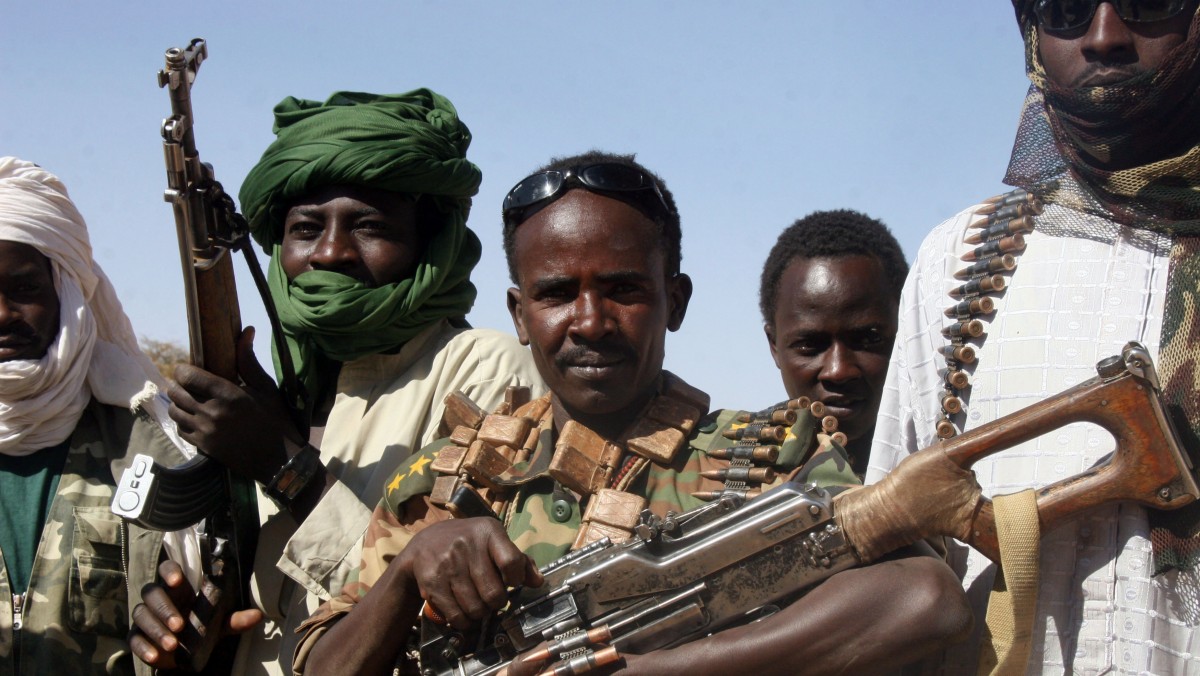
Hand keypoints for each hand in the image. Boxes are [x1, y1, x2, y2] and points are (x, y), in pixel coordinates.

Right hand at [129, 560, 262, 669]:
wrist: (185, 652)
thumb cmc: (201, 628)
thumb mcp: (219, 624)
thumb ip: (235, 619)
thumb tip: (257, 616)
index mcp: (178, 589)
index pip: (168, 569)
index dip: (170, 571)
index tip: (177, 580)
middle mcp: (159, 599)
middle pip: (151, 593)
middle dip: (164, 607)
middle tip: (179, 624)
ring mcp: (146, 617)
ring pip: (141, 614)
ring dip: (156, 629)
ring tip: (172, 644)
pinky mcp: (137, 636)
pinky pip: (134, 638)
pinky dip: (143, 647)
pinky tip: (155, 655)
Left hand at [168, 327, 303, 483]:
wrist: (277, 460)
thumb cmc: (275, 420)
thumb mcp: (266, 388)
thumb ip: (248, 361)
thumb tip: (245, 330)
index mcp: (227, 394)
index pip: (187, 376)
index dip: (182, 370)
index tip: (188, 369)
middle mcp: (211, 412)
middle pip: (176, 392)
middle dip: (178, 385)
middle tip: (188, 383)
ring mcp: (204, 431)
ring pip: (174, 411)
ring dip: (178, 403)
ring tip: (189, 400)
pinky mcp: (203, 446)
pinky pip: (180, 429)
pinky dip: (182, 421)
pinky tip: (193, 418)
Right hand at [397, 518, 542, 631]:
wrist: (424, 544)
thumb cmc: (468, 543)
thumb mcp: (493, 541)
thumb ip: (519, 560)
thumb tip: (538, 581)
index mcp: (488, 531)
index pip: (512, 562)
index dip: (516, 579)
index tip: (511, 582)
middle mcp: (466, 545)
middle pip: (494, 593)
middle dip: (497, 602)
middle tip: (492, 597)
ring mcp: (448, 564)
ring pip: (476, 608)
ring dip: (481, 613)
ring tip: (478, 603)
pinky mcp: (432, 582)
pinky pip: (456, 615)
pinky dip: (465, 621)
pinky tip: (465, 613)